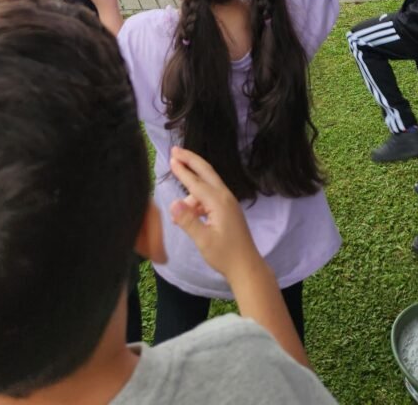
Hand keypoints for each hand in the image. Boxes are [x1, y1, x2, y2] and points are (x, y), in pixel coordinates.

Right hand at [169, 146, 260, 281]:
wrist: (246, 266)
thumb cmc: (225, 255)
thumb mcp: (203, 240)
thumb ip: (188, 221)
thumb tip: (173, 202)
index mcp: (219, 202)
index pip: (196, 182)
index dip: (183, 170)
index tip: (171, 158)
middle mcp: (225, 197)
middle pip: (206, 172)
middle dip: (190, 160)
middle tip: (175, 150)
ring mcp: (228, 202)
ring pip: (207, 186)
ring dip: (191, 188)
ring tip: (177, 208)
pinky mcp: (228, 209)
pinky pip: (210, 196)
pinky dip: (197, 199)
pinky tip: (188, 213)